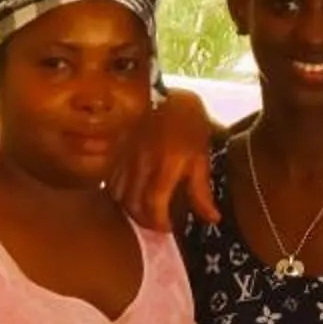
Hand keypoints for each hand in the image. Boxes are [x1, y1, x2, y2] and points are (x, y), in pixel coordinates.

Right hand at [111, 89, 220, 230]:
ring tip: (144, 213)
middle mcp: (142, 163)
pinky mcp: (115, 153)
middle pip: (134, 205)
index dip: (159, 222)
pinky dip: (119, 196)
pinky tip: (130, 197)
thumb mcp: (201, 157)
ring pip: (119, 196)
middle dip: (146, 221)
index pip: (155, 204)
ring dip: (130, 211)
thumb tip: (213, 220)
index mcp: (167, 164)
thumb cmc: (189, 125)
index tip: (168, 228)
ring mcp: (125, 157)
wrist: (165, 96)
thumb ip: (202, 191)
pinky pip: (110, 182)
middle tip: (157, 224)